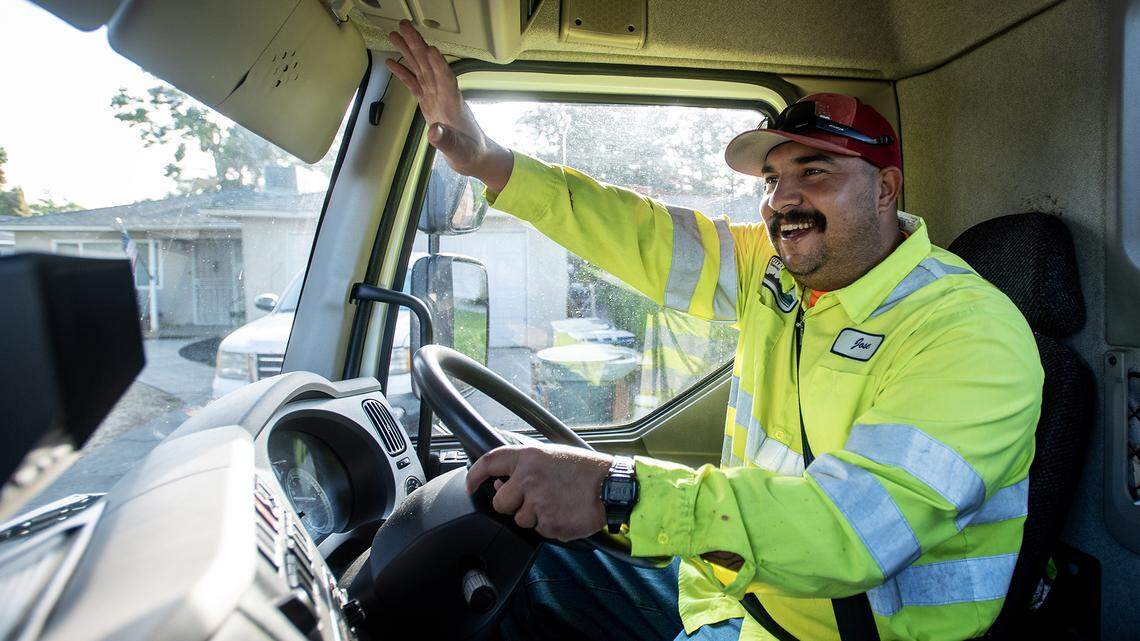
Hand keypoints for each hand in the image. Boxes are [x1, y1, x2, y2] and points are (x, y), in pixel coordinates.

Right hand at [385, 20, 512, 189]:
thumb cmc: (471, 152)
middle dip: (418, 46)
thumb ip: (447, 141)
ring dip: (408, 52)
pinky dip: (404, 73)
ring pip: (421, 69)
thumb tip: (434, 131)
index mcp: (453, 104)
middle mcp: (444, 95)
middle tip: (404, 27)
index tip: (430, 49)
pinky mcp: (430, 103)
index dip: (438, 65)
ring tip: (394, 35)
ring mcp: (436, 97)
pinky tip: (392, 63)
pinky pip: (415, 84)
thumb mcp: (459, 151)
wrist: (475, 156)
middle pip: (429, 66)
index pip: (446, 80)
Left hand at [465, 444, 613, 540]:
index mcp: (529, 457)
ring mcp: (538, 503)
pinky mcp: (549, 524)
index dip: (474, 475)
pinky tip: (564, 512)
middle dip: (511, 505)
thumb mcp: (552, 456)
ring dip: (534, 516)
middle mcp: (529, 479)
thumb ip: (525, 467)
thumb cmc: (586, 470)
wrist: (612, 487)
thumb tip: (500, 483)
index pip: (489, 462)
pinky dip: (550, 525)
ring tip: (556, 503)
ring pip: (520, 519)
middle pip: (500, 502)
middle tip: (533, 499)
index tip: (470, 484)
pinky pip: (539, 531)